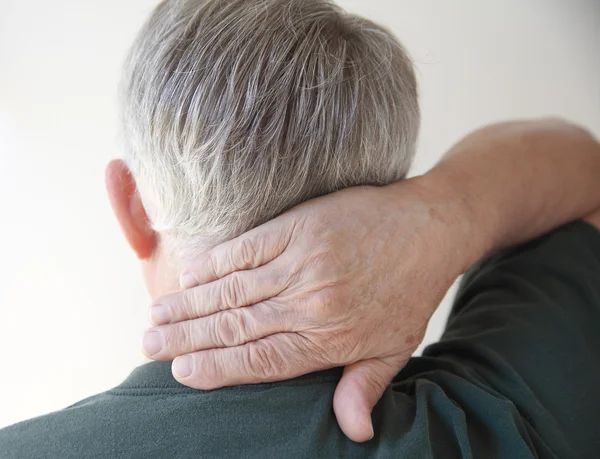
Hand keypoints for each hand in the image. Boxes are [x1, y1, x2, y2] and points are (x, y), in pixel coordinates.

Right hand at [144, 177, 475, 441]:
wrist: (431, 227)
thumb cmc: (410, 289)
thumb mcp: (396, 346)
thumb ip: (364, 387)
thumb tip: (354, 434)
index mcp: (330, 337)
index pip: (261, 360)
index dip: (217, 368)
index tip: (181, 372)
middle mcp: (310, 302)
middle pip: (237, 326)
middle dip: (188, 338)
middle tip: (149, 344)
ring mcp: (303, 261)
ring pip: (234, 289)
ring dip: (190, 303)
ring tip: (156, 314)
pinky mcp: (300, 226)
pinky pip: (247, 248)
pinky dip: (215, 262)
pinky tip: (190, 274)